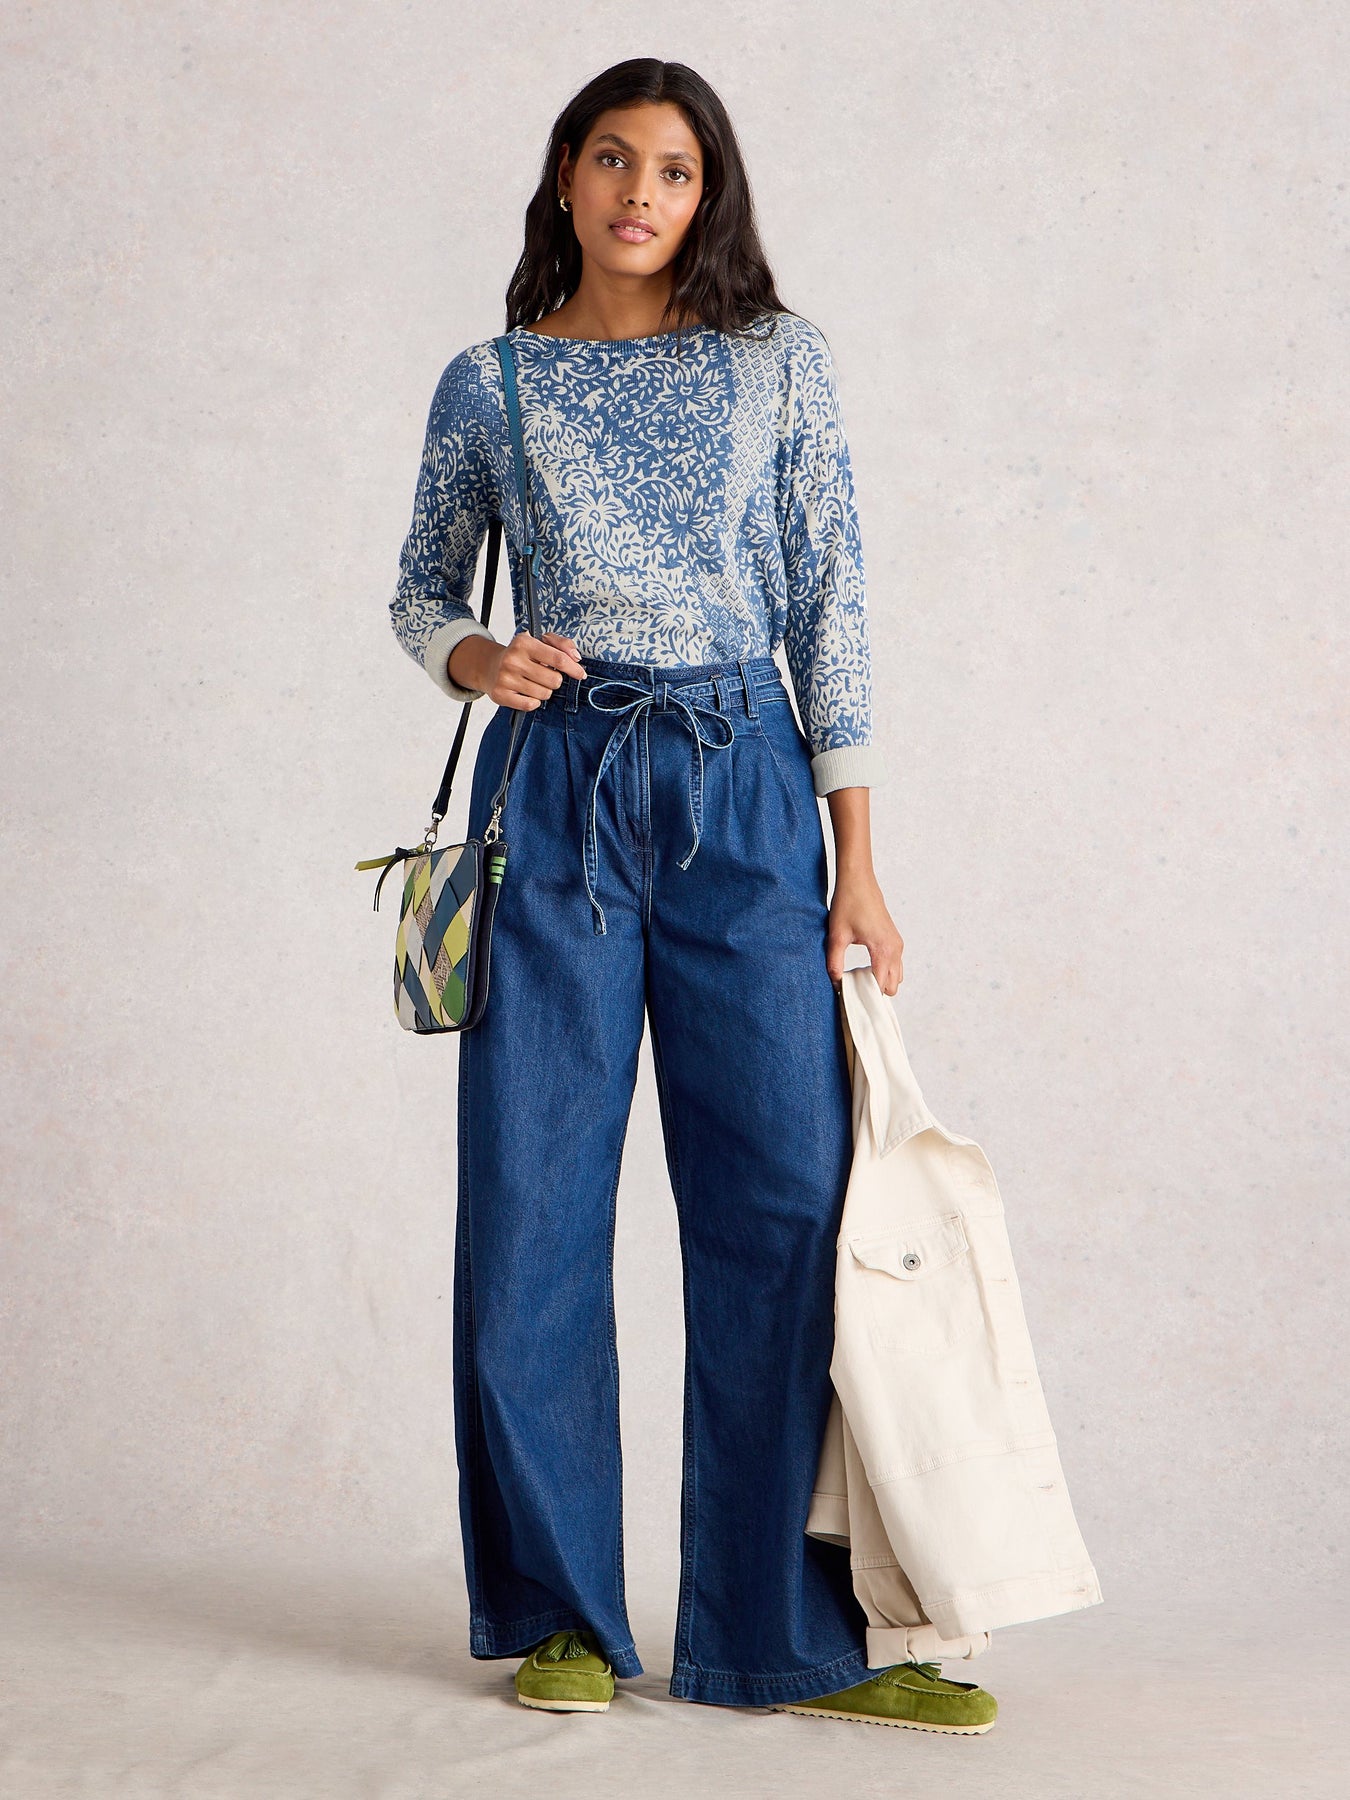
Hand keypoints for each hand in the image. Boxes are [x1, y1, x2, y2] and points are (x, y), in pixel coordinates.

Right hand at [449, 631, 586, 709]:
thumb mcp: (540, 641)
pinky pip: (530, 705)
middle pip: (554, 680)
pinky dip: (533, 701)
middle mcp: (513, 659)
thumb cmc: (521, 655)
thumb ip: (562, 644)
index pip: (559, 659)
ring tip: (533, 683)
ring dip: (544, 691)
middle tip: (544, 675)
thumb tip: (576, 658)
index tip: (580, 674)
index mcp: (524, 643)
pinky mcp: (501, 694)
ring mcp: (505, 678)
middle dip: (555, 680)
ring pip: (544, 694)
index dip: (574, 669)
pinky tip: (527, 693)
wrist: (490, 666)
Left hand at [826, 869, 903, 995]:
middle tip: (854, 990)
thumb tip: (836, 985)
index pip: (881, 986)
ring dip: (881, 982)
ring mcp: (897, 944)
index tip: (852, 1000)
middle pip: (893, 986)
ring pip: (897, 976)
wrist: (858, 880)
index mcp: (883, 949)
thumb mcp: (836, 936)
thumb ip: (834, 963)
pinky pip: (895, 965)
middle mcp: (895, 949)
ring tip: (859, 980)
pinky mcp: (894, 939)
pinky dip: (884, 971)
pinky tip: (864, 968)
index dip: (867, 997)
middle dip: (875, 992)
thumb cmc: (848, 904)